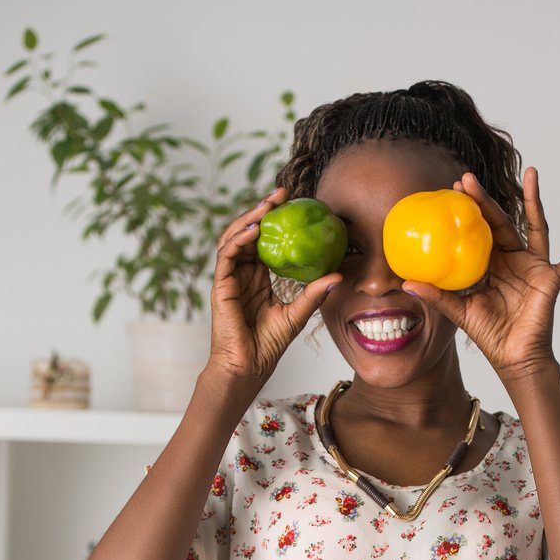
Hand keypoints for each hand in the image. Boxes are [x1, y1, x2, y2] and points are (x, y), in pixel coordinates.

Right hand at [205, 187, 341, 387]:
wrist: (248, 366)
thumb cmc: (268, 344)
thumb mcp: (297, 314)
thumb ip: (313, 294)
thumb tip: (338, 276)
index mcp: (257, 277)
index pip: (264, 241)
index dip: (275, 221)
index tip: (294, 204)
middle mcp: (242, 273)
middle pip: (248, 232)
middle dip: (262, 209)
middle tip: (282, 193)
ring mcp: (229, 277)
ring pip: (234, 237)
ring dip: (250, 218)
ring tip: (268, 204)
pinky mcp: (221, 285)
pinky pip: (227, 254)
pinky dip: (240, 239)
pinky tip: (255, 229)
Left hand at [402, 169, 559, 386]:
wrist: (514, 358)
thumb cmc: (490, 335)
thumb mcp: (460, 311)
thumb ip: (437, 296)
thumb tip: (406, 283)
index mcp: (491, 264)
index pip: (478, 231)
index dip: (468, 211)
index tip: (453, 189)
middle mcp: (513, 260)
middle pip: (501, 222)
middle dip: (485, 200)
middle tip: (468, 178)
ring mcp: (534, 267)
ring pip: (537, 226)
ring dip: (535, 200)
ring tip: (532, 172)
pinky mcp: (551, 279)